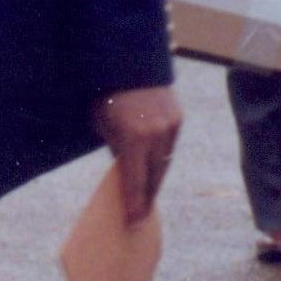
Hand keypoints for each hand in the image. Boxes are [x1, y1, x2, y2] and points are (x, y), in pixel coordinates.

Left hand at [94, 84, 181, 223]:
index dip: (134, 204)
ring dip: (155, 178)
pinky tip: (154, 168)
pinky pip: (169, 145)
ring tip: (147, 194)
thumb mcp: (102, 124)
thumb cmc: (106, 92)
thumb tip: (126, 168)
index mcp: (134, 137)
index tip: (133, 221)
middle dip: (146, 196)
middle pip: (154, 176)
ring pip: (165, 162)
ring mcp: (171, 125)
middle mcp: (157, 134)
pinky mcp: (178, 117)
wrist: (128, 59)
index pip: (135, 181)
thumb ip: (116, 149)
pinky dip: (161, 157)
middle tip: (140, 214)